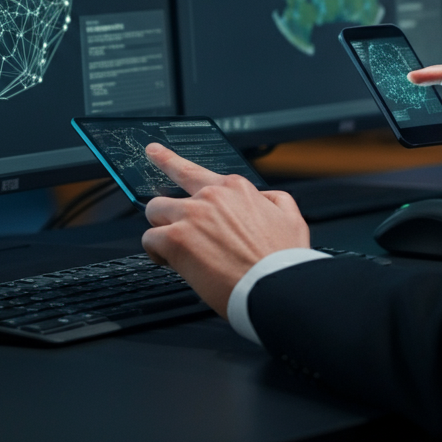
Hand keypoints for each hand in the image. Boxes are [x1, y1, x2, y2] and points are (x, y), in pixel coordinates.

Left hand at [141, 143, 309, 315]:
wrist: (279, 289)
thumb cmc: (284, 262)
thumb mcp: (292, 218)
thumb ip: (273, 200)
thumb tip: (262, 198)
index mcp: (234, 189)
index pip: (192, 170)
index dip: (168, 159)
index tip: (153, 151)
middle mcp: (210, 196)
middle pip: (167, 195)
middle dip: (167, 214)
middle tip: (167, 227)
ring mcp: (192, 216)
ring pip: (154, 211)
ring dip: (160, 230)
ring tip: (175, 250)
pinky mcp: (178, 240)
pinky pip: (150, 240)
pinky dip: (156, 253)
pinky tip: (171, 262)